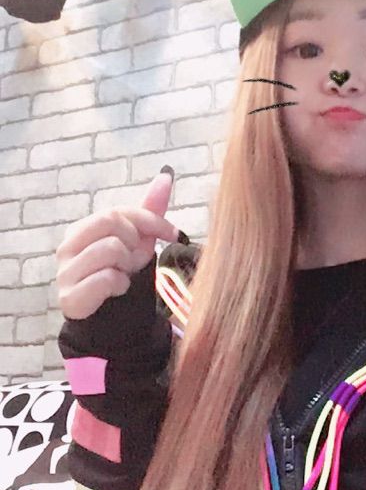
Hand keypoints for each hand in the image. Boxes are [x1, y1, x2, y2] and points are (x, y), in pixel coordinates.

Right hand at [55, 169, 179, 319]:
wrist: (109, 314)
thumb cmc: (121, 271)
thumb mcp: (139, 238)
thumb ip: (150, 207)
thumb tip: (166, 174)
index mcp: (82, 228)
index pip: (120, 211)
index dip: (153, 221)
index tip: (176, 234)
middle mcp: (67, 246)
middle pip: (110, 221)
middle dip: (134, 241)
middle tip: (134, 259)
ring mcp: (64, 271)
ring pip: (111, 248)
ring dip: (127, 266)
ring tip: (123, 275)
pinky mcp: (69, 297)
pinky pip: (106, 278)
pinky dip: (120, 284)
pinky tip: (116, 289)